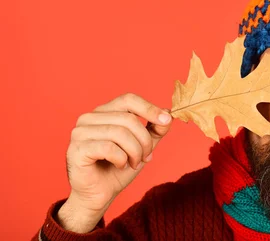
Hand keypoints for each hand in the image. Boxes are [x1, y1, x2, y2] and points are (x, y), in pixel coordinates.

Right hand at [57, 93, 172, 232]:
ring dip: (134, 151)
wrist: (100, 195)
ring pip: (119, 133)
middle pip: (128, 118)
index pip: (128, 99)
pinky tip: (120, 165)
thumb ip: (154, 129)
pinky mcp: (77, 149)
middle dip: (144, 140)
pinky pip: (109, 148)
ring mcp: (80, 132)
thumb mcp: (143, 146)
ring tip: (134, 163)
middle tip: (147, 157)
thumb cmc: (118, 168)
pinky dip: (121, 159)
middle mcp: (89, 118)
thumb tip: (167, 112)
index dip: (149, 108)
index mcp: (103, 112)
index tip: (166, 120)